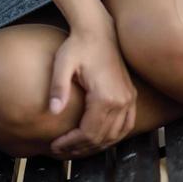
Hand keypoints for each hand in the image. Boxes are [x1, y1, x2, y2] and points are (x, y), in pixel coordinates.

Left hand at [48, 24, 136, 158]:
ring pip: (114, 135)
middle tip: (59, 151)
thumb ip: (58, 87)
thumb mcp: (62, 63)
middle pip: (101, 137)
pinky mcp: (130, 96)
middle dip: (79, 148)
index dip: (70, 143)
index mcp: (105, 97)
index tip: (54, 146)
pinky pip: (125, 126)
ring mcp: (129, 99)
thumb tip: (52, 112)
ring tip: (73, 148)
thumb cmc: (77, 46)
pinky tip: (95, 139)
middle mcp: (121, 101)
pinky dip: (110, 136)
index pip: (88, 132)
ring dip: (94, 145)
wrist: (97, 30)